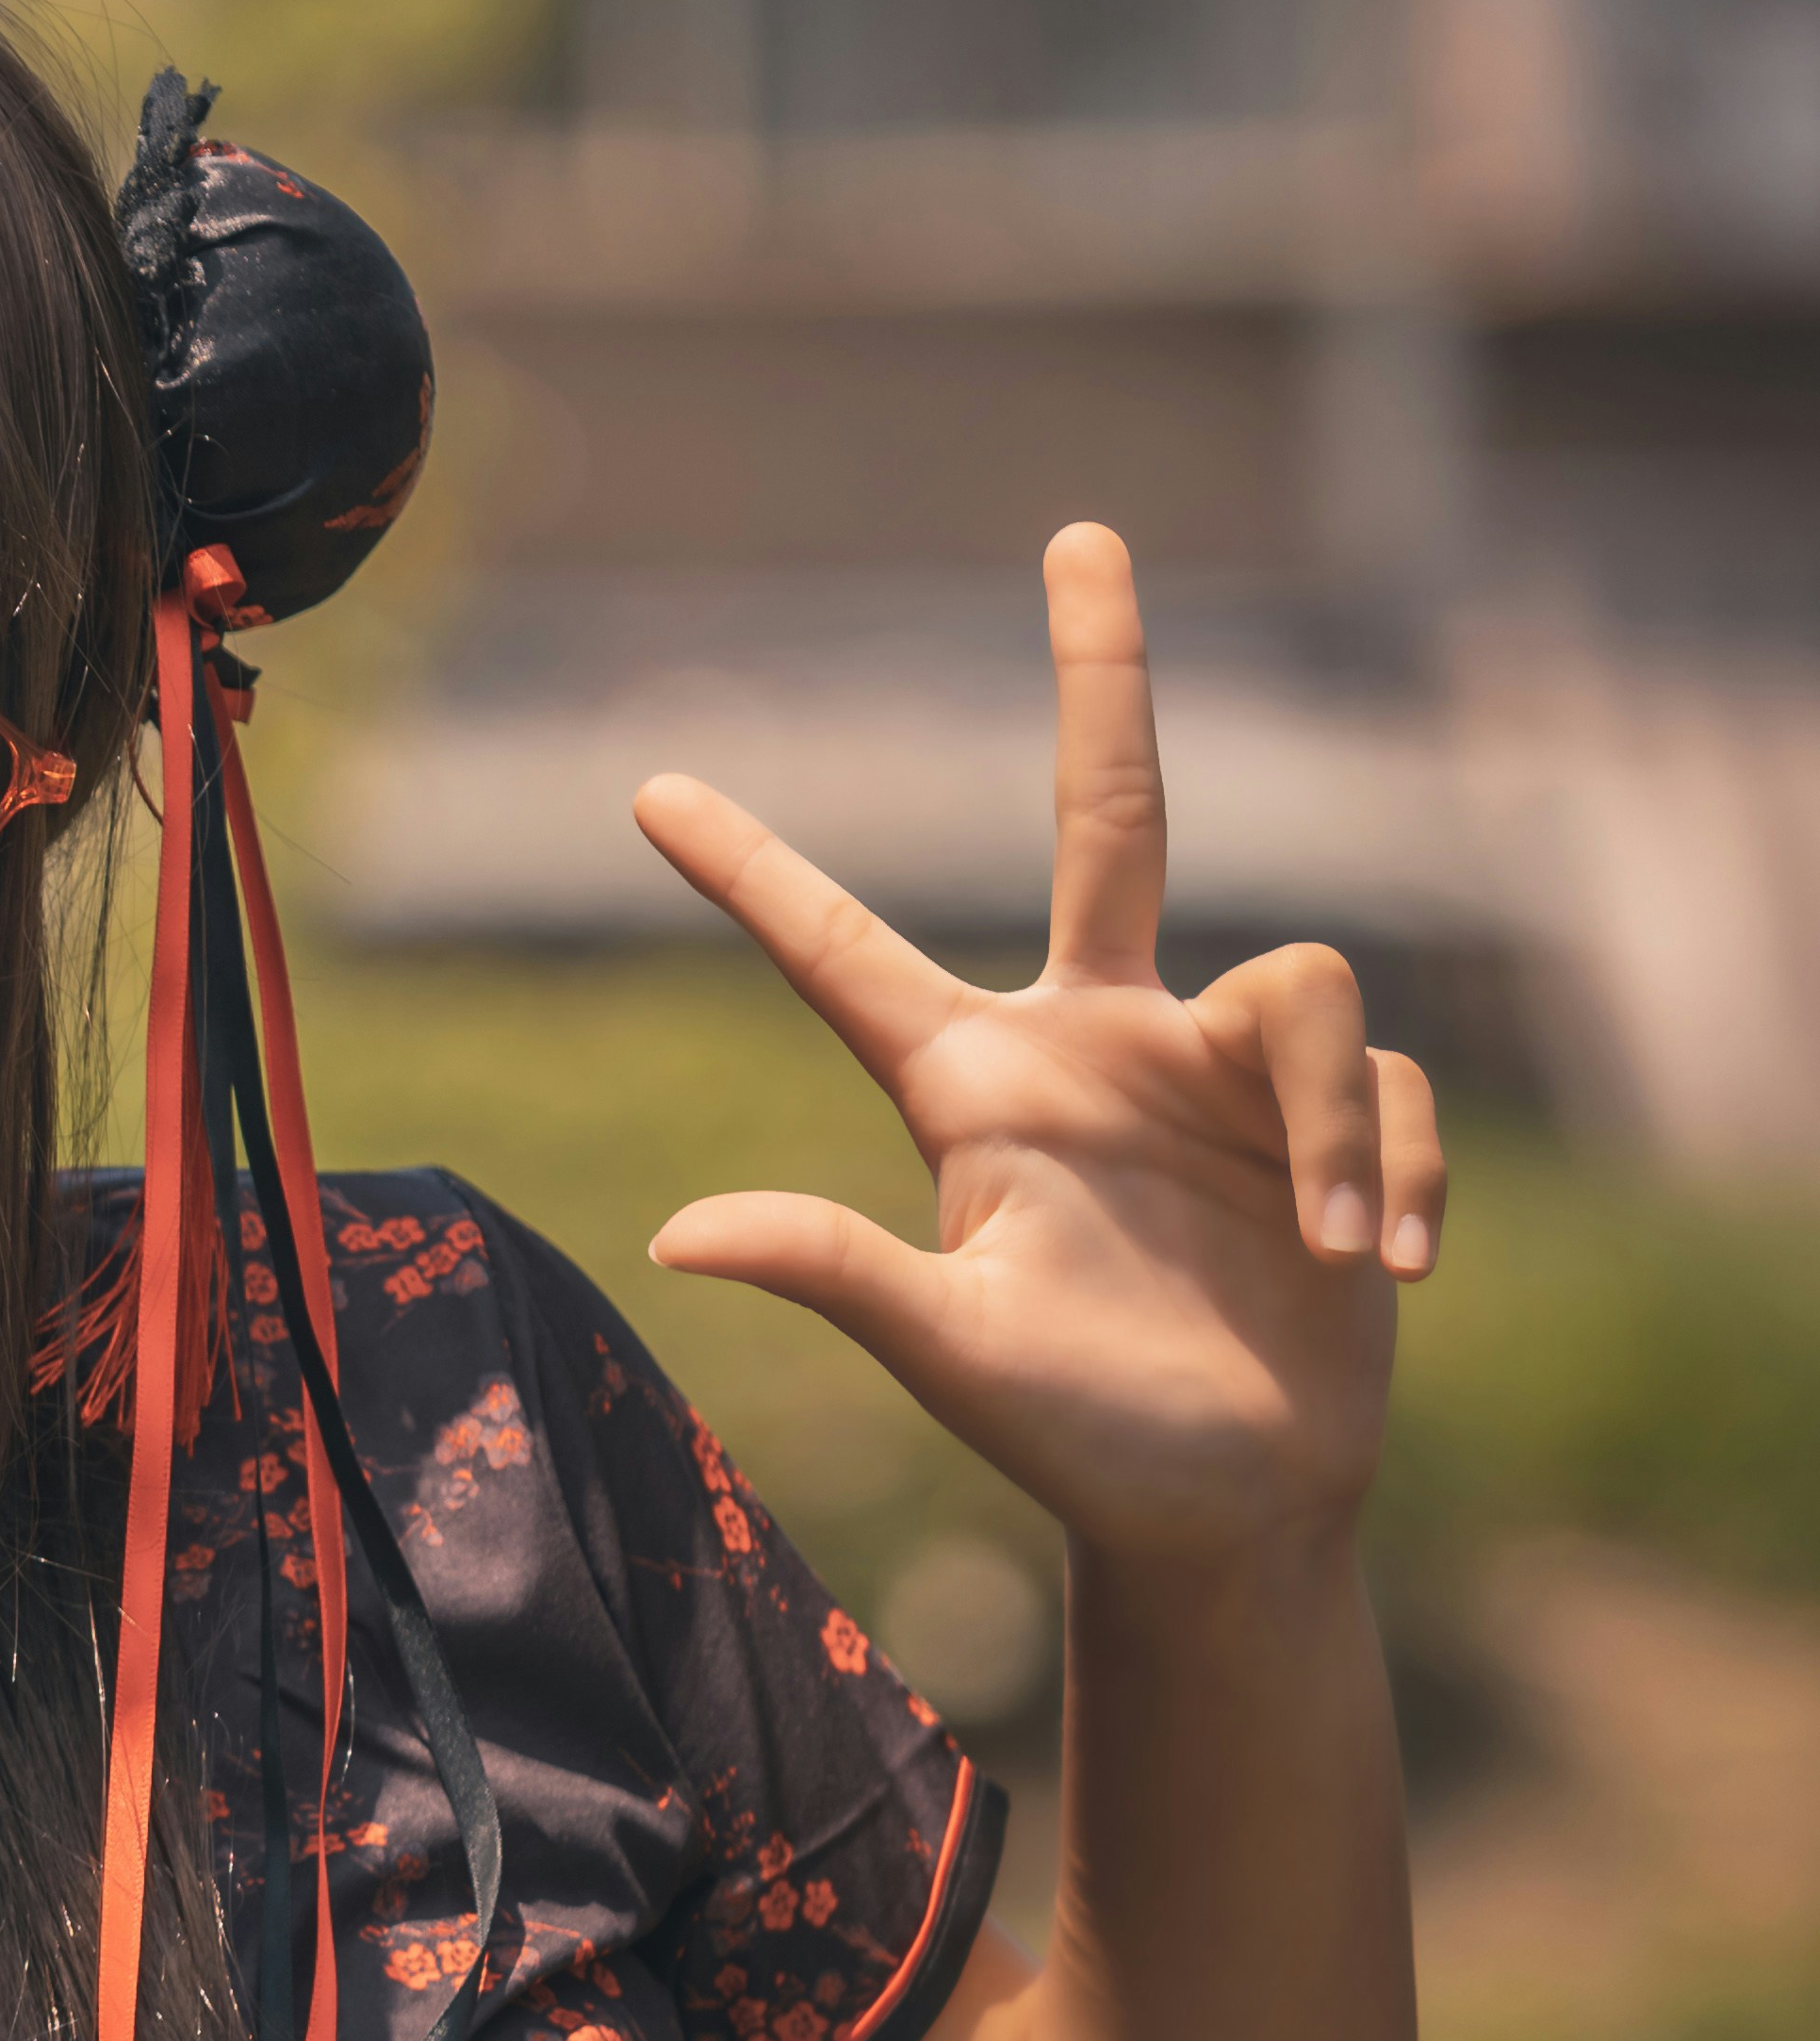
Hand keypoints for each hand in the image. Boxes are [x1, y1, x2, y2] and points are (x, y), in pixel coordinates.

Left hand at [633, 523, 1442, 1584]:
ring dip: (1340, 1125)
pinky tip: (1384, 1272)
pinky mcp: (1340, 1112)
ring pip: (1310, 987)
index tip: (643, 786)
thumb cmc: (1075, 1433)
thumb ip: (836, 1274)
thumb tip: (676, 1236)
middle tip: (1079, 534)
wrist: (1228, 1507)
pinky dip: (1396, 1176)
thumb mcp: (951, 1351)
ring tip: (1338, 1253)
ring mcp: (1224, 1066)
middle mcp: (1096, 1039)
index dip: (747, 870)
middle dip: (1101, 675)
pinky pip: (1392, 1092)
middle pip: (1110, 812)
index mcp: (974, 1083)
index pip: (836, 950)